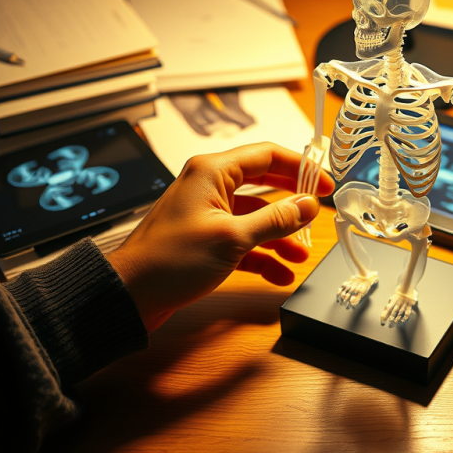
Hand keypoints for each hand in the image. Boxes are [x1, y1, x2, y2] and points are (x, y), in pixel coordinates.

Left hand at [107, 142, 334, 331]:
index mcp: (212, 172)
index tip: (323, 183)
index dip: (300, 167)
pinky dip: (262, 255)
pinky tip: (279, 274)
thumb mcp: (232, 239)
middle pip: (264, 184)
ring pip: (256, 216)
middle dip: (293, 203)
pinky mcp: (205, 239)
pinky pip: (243, 240)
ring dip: (280, 236)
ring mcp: (207, 213)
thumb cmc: (168, 261)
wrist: (129, 296)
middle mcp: (209, 187)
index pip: (266, 155)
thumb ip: (275, 220)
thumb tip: (308, 205)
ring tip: (300, 257)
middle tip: (318, 212)